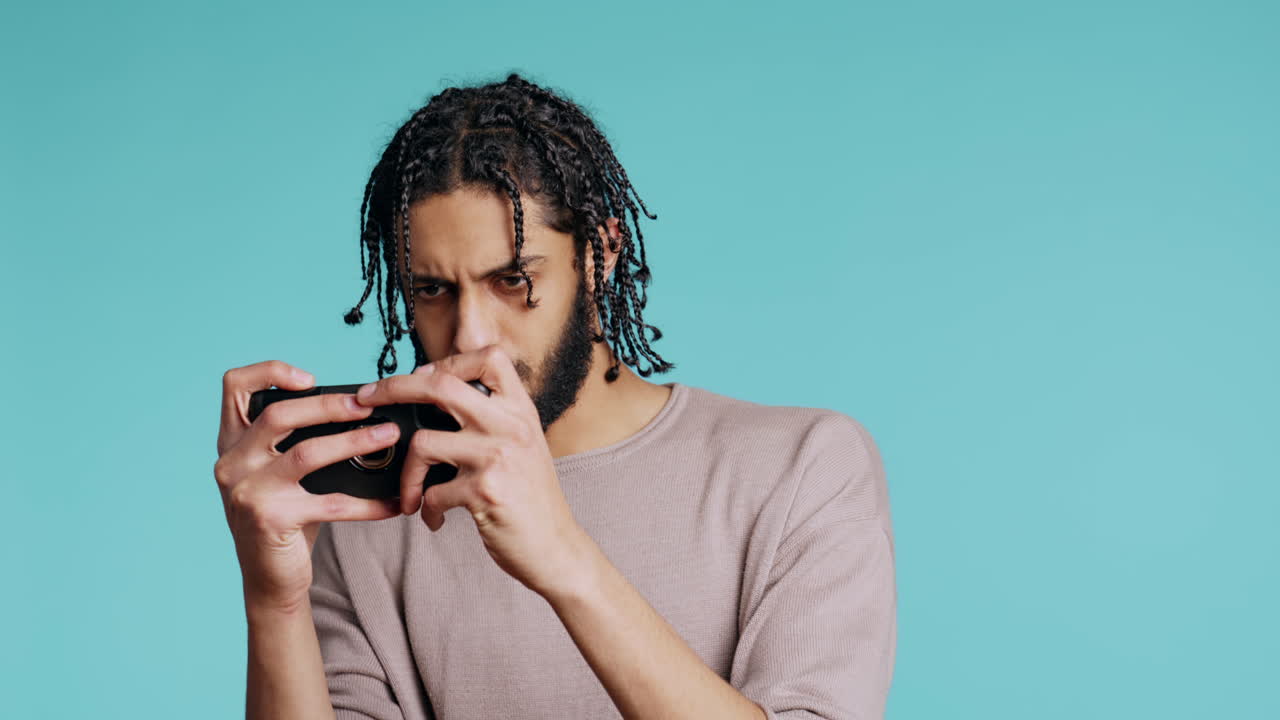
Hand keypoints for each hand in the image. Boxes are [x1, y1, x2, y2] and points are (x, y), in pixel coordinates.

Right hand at [215, 360, 403, 611]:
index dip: (269, 372)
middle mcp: (232, 463)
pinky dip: (367, 503)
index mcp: (232, 442)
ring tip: (389, 436)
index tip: (310, 377)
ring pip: (306, 454)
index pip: (234, 386)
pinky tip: (394, 503)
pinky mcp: (271, 520)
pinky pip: (330, 503)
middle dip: (328, 405)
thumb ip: (296, 439)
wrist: (269, 579)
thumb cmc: (283, 516)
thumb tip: (360, 408)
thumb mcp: (276, 472)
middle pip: (278, 415)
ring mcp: (248, 492)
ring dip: (355, 443)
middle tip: (368, 405)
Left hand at [355, 345, 589, 599]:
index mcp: (521, 410)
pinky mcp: (485, 491)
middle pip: (441, 385)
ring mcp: (498, 457)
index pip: (489, 357)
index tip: (423, 375)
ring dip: (407, 474)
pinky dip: (426, 508)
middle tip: (369, 399)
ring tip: (412, 494)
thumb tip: (437, 394)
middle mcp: (511, 426)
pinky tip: (435, 517)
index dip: (450, 359)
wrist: (556, 548)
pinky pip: (432, 492)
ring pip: (423, 442)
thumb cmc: (532, 500)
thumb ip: (493, 420)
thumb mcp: (524, 446)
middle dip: (394, 388)